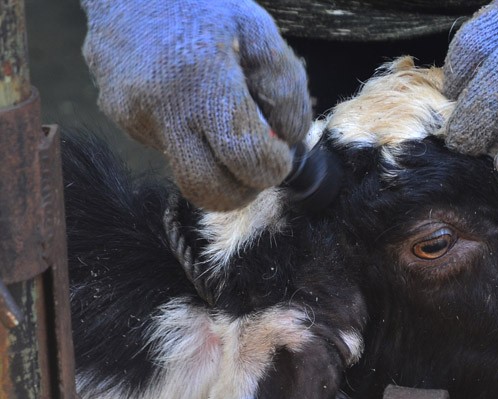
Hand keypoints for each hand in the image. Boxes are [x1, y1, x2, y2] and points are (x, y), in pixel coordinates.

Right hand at [81, 0, 310, 209]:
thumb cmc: (203, 4)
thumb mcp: (260, 31)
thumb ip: (285, 89)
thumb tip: (289, 140)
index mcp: (203, 81)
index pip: (246, 159)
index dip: (273, 168)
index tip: (280, 155)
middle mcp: (161, 106)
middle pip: (207, 190)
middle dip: (241, 191)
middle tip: (257, 168)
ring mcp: (133, 116)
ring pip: (184, 171)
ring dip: (214, 164)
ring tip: (225, 122)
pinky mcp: (119, 118)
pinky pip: (165, 147)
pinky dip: (189, 139)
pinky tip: (192, 102)